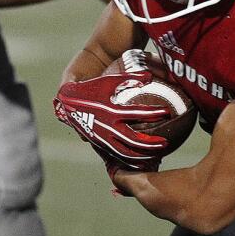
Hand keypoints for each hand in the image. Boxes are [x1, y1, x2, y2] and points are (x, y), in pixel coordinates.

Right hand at [53, 67, 168, 167]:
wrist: (67, 100)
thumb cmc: (91, 87)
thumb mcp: (109, 81)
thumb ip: (129, 78)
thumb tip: (149, 77)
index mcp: (111, 111)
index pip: (138, 114)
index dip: (154, 113)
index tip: (167, 113)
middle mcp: (107, 127)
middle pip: (133, 140)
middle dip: (151, 143)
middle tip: (165, 143)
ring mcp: (102, 137)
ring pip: (125, 152)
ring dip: (141, 154)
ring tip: (156, 154)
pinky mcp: (99, 143)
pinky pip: (116, 153)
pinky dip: (129, 158)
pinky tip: (141, 159)